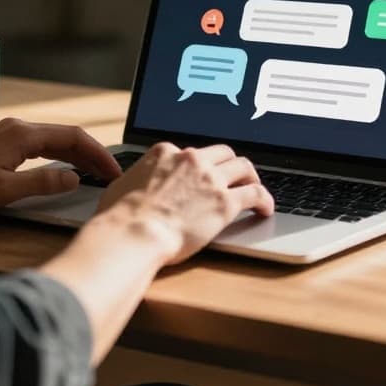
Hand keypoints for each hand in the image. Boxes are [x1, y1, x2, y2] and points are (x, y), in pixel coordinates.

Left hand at [0, 118, 120, 214]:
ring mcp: (7, 133)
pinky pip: (38, 144)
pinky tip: (62, 168)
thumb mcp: (5, 190)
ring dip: (75, 155)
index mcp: (23, 135)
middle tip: (110, 173)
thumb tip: (74, 179)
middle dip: (91, 154)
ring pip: (52, 140)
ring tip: (93, 173)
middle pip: (66, 136)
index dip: (98, 154)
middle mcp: (17, 128)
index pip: (73, 138)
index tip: (114, 170)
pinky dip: (57, 155)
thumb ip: (43, 184)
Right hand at [96, 142, 274, 263]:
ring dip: (251, 176)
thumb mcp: (120, 186)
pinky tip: (265, 209)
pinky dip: (264, 199)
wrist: (134, 234)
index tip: (201, 175)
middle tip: (233, 176)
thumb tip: (127, 185)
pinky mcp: (225, 202)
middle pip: (222, 152)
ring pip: (243, 166)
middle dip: (229, 163)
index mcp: (165, 152)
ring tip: (254, 188)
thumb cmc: (120, 218)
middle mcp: (191, 159)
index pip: (189, 152)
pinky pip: (255, 194)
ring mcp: (210, 179)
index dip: (197, 165)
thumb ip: (133, 180)